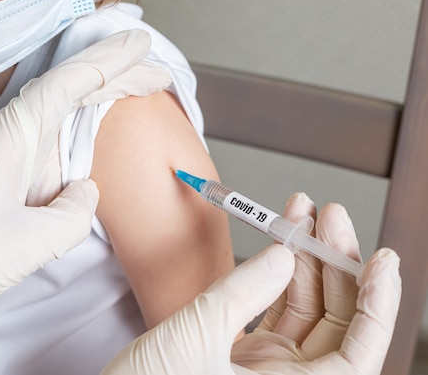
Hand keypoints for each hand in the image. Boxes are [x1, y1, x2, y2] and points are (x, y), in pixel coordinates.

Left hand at [0, 30, 171, 359]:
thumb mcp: (27, 246)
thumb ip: (73, 214)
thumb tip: (82, 190)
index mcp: (6, 139)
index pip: (66, 85)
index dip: (108, 61)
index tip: (141, 45)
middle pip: (65, 92)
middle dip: (114, 78)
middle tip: (157, 74)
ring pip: (54, 116)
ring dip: (95, 104)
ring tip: (137, 91)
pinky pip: (38, 142)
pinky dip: (69, 134)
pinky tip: (87, 135)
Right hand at [101, 193, 400, 374]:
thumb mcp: (194, 337)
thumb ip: (244, 291)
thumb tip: (286, 255)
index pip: (360, 349)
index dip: (378, 301)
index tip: (381, 257)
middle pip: (334, 322)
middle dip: (332, 263)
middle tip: (326, 217)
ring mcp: (265, 372)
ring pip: (304, 312)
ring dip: (304, 262)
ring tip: (301, 216)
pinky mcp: (241, 358)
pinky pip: (274, 313)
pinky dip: (276, 277)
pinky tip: (279, 243)